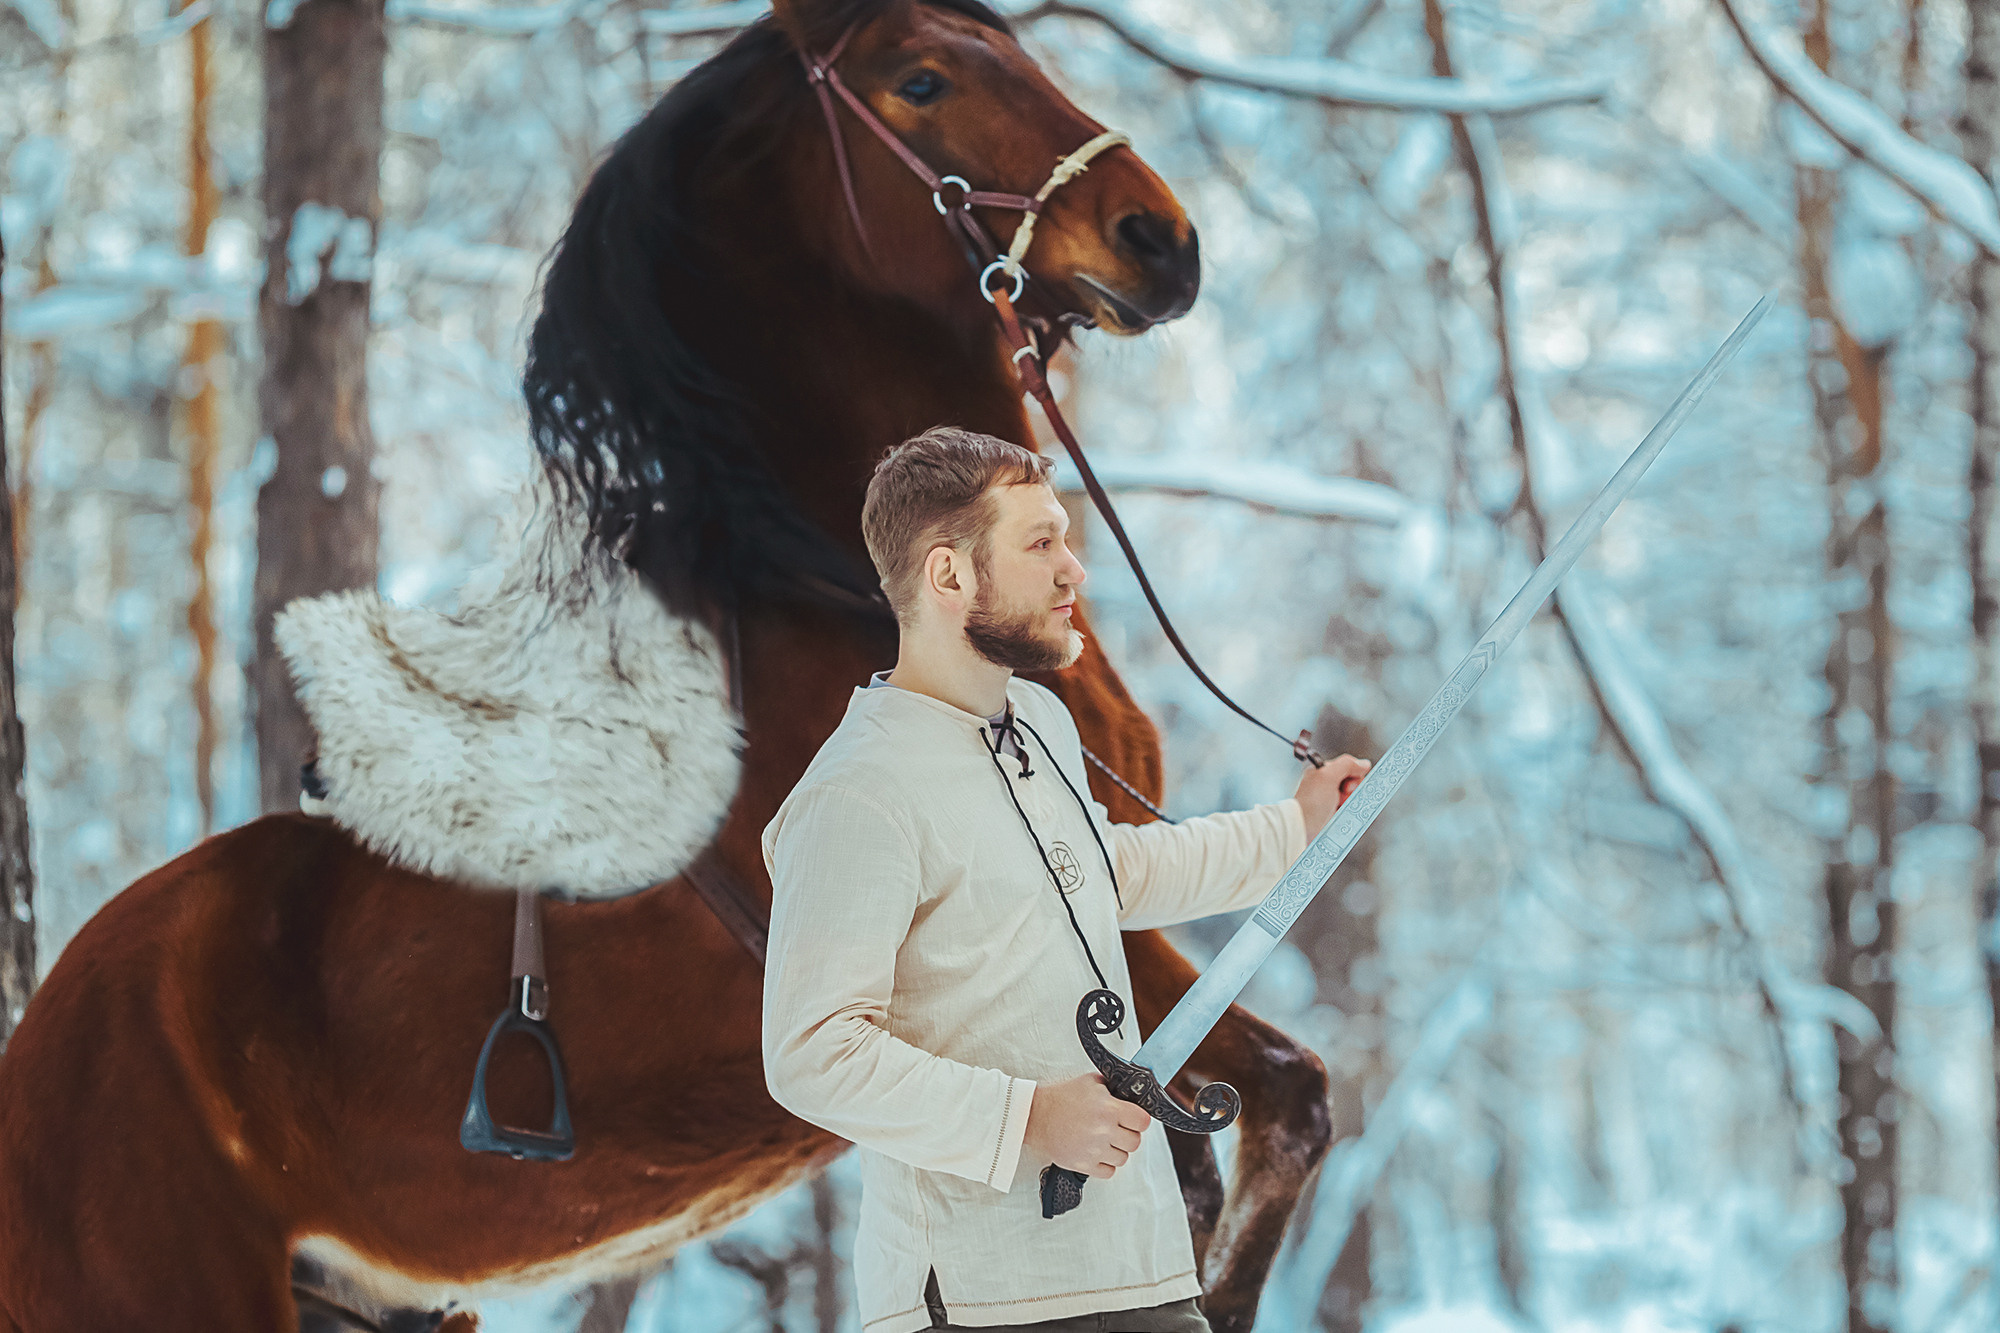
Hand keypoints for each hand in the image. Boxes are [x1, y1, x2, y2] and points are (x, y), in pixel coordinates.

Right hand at [1023, 1072, 1151, 1178]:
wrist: (1034, 1116)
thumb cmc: (1060, 1098)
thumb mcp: (1089, 1083)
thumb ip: (1113, 1089)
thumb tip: (1131, 1093)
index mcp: (1108, 1109)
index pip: (1143, 1122)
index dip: (1139, 1119)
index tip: (1132, 1119)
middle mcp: (1104, 1131)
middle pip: (1135, 1142)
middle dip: (1128, 1134)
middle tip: (1116, 1129)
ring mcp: (1094, 1151)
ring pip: (1123, 1158)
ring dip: (1116, 1150)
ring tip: (1103, 1140)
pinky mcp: (1083, 1165)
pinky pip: (1109, 1172)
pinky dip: (1105, 1164)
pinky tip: (1096, 1152)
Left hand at [1294, 753, 1370, 840]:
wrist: (1303, 829)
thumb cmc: (1310, 804)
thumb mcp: (1328, 777)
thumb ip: (1346, 765)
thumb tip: (1363, 764)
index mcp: (1323, 772)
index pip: (1349, 767)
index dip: (1353, 776)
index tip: (1346, 786)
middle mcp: (1326, 784)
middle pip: (1354, 783)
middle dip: (1352, 792)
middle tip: (1341, 798)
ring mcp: (1331, 800)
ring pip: (1354, 797)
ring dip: (1351, 804)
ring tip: (1339, 809)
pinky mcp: (1334, 814)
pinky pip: (1350, 810)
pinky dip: (1350, 813)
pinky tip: (1342, 816)